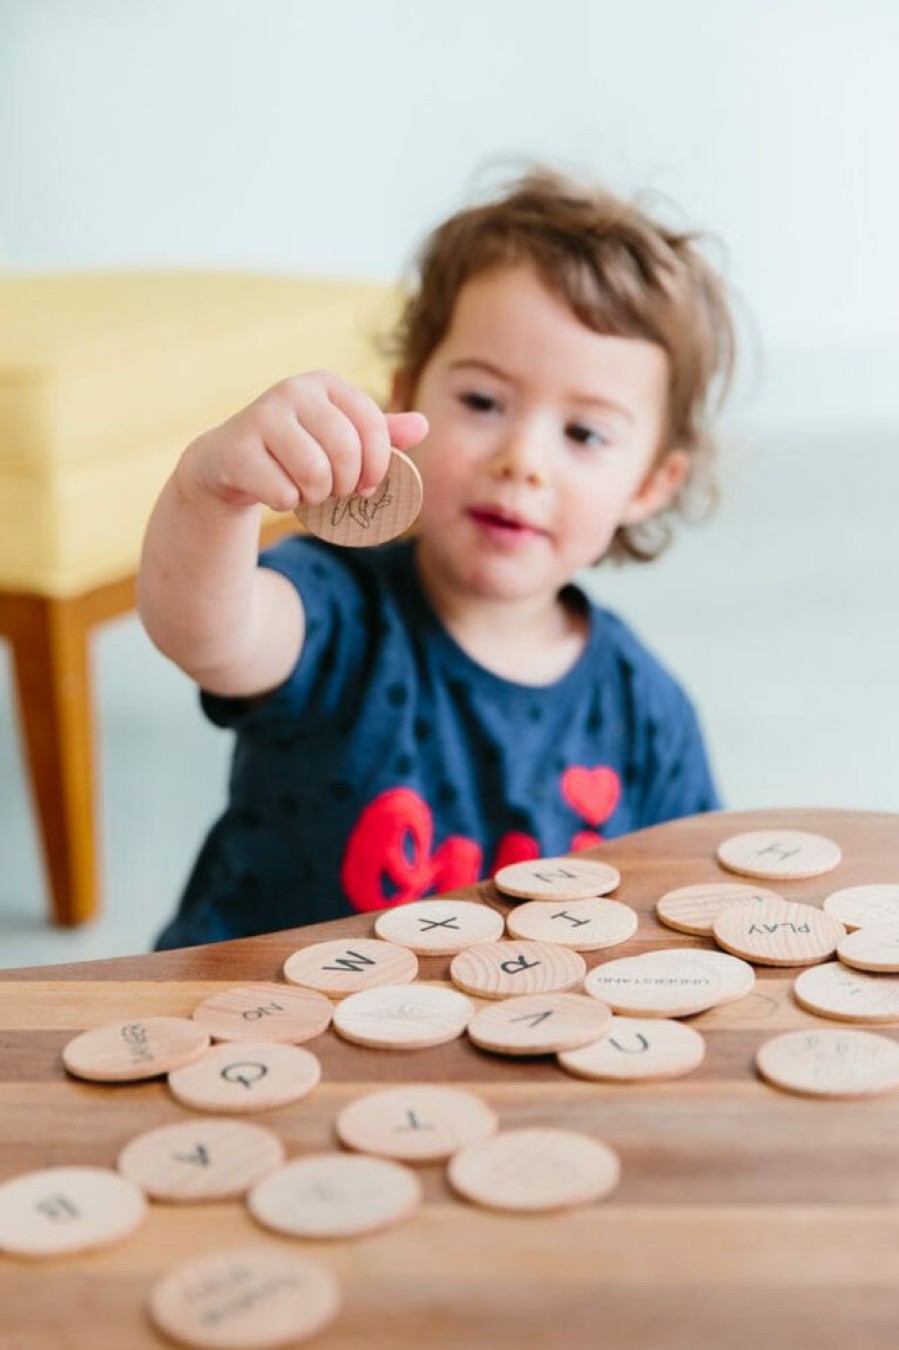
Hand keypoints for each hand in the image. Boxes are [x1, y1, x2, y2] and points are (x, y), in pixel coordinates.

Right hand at [178, 371, 427, 511]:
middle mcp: (294, 390)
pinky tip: (276, 490)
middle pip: (345, 451)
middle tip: (333, 490)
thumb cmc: (297, 450)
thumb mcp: (341, 437)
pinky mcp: (237, 448)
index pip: (372, 424)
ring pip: (314, 473)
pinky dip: (286, 503)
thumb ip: (381, 433)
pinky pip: (283, 493)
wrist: (231, 461)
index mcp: (326, 384)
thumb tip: (422, 425)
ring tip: (305, 490)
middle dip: (345, 484)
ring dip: (315, 496)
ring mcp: (262, 416)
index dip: (378, 464)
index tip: (368, 485)